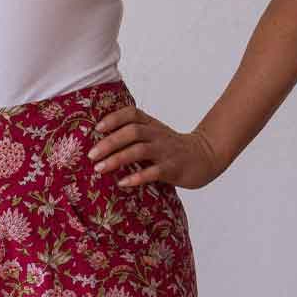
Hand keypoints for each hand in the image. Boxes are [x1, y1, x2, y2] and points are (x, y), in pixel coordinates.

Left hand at [86, 104, 224, 189]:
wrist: (205, 157)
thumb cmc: (172, 148)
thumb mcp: (154, 135)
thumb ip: (133, 135)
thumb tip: (100, 142)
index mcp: (152, 125)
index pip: (132, 113)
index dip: (114, 118)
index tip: (97, 128)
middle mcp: (158, 135)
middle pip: (132, 132)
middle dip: (109, 142)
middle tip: (91, 155)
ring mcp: (166, 151)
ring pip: (140, 150)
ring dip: (117, 159)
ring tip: (99, 168)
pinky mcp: (173, 168)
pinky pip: (154, 171)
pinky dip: (137, 177)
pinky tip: (123, 183)